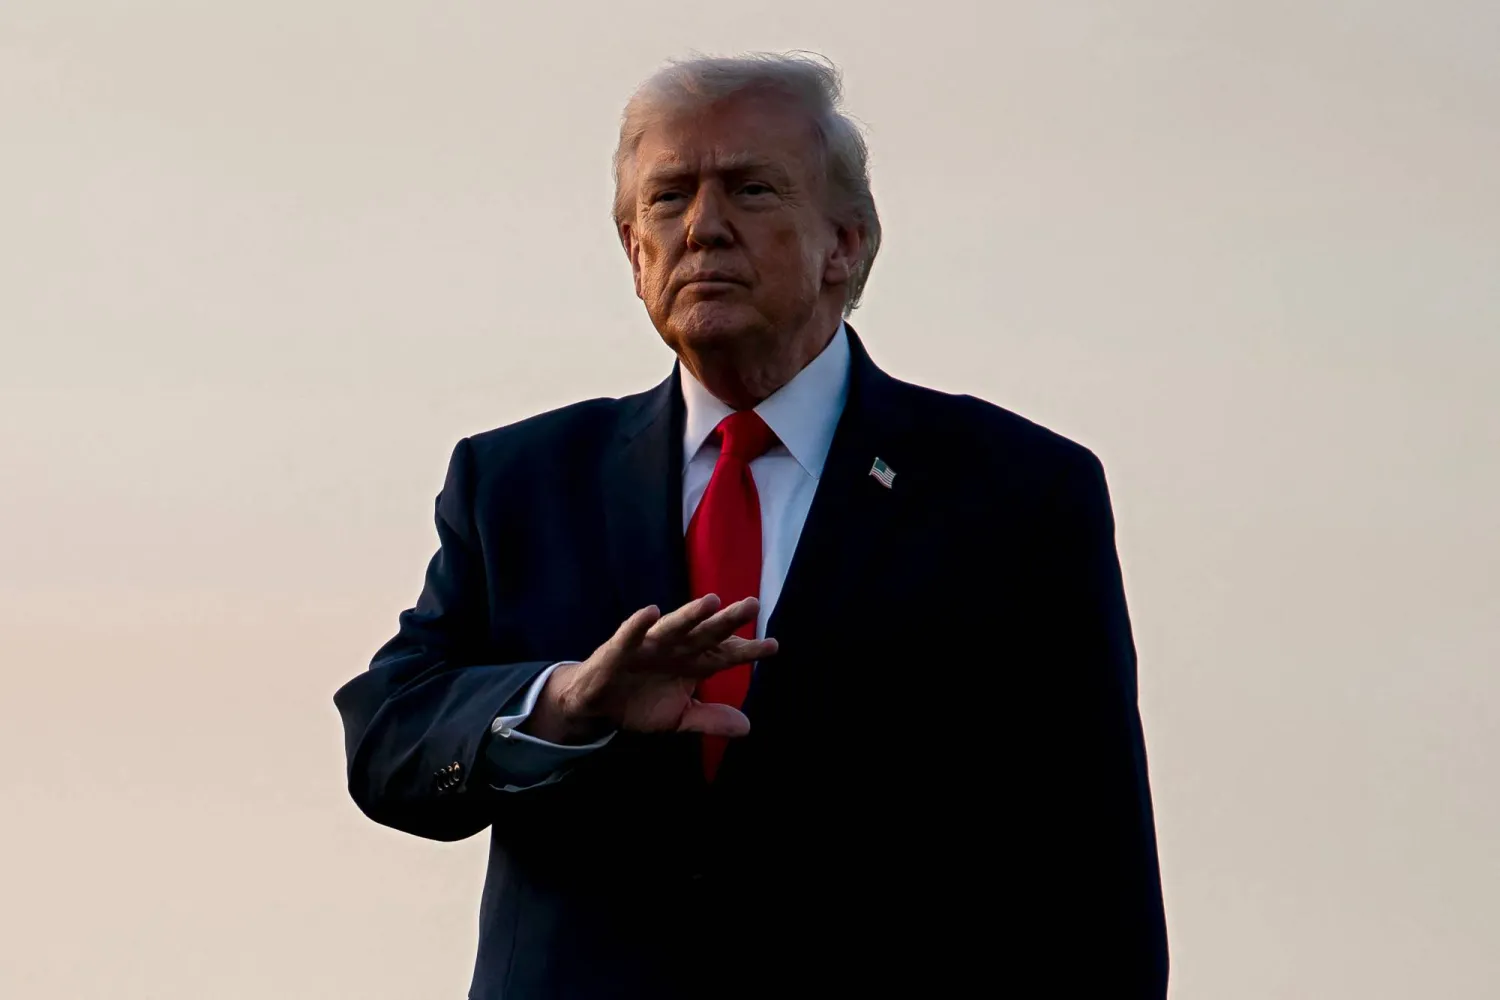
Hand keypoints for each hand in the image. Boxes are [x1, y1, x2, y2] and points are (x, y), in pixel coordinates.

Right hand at [521, 595, 776, 744]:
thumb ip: (710, 719)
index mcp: (693, 663)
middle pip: (707, 632)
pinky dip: (639, 624)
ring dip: (691, 614)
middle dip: (728, 620)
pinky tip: (652, 611)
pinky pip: (630, 634)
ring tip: (711, 601)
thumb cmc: (641, 703)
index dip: (749, 650)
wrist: (598, 706)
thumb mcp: (680, 716)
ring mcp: (649, 645)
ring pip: (674, 627)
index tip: (773, 646)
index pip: (726, 654)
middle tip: (752, 604)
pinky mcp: (620, 649)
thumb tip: (747, 727)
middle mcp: (676, 648)